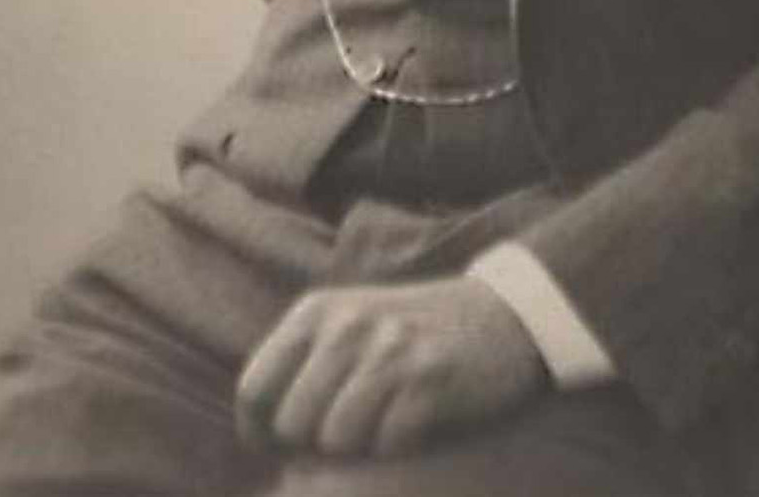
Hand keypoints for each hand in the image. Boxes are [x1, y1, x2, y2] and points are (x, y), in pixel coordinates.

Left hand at [235, 274, 546, 459]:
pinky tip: (419, 419)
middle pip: (292, 423)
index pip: (254, 388)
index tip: (288, 448)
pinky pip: (386, 443)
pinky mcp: (429, 377)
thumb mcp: (349, 327)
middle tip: (354, 430)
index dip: (262, 433)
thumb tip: (259, 434)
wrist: (504, 316)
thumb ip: (303, 366)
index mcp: (317, 311)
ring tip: (386, 420)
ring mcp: (389, 348)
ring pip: (336, 438)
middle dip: (316, 442)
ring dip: (360, 446)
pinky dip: (399, 445)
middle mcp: (347, 323)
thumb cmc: (413, 336)